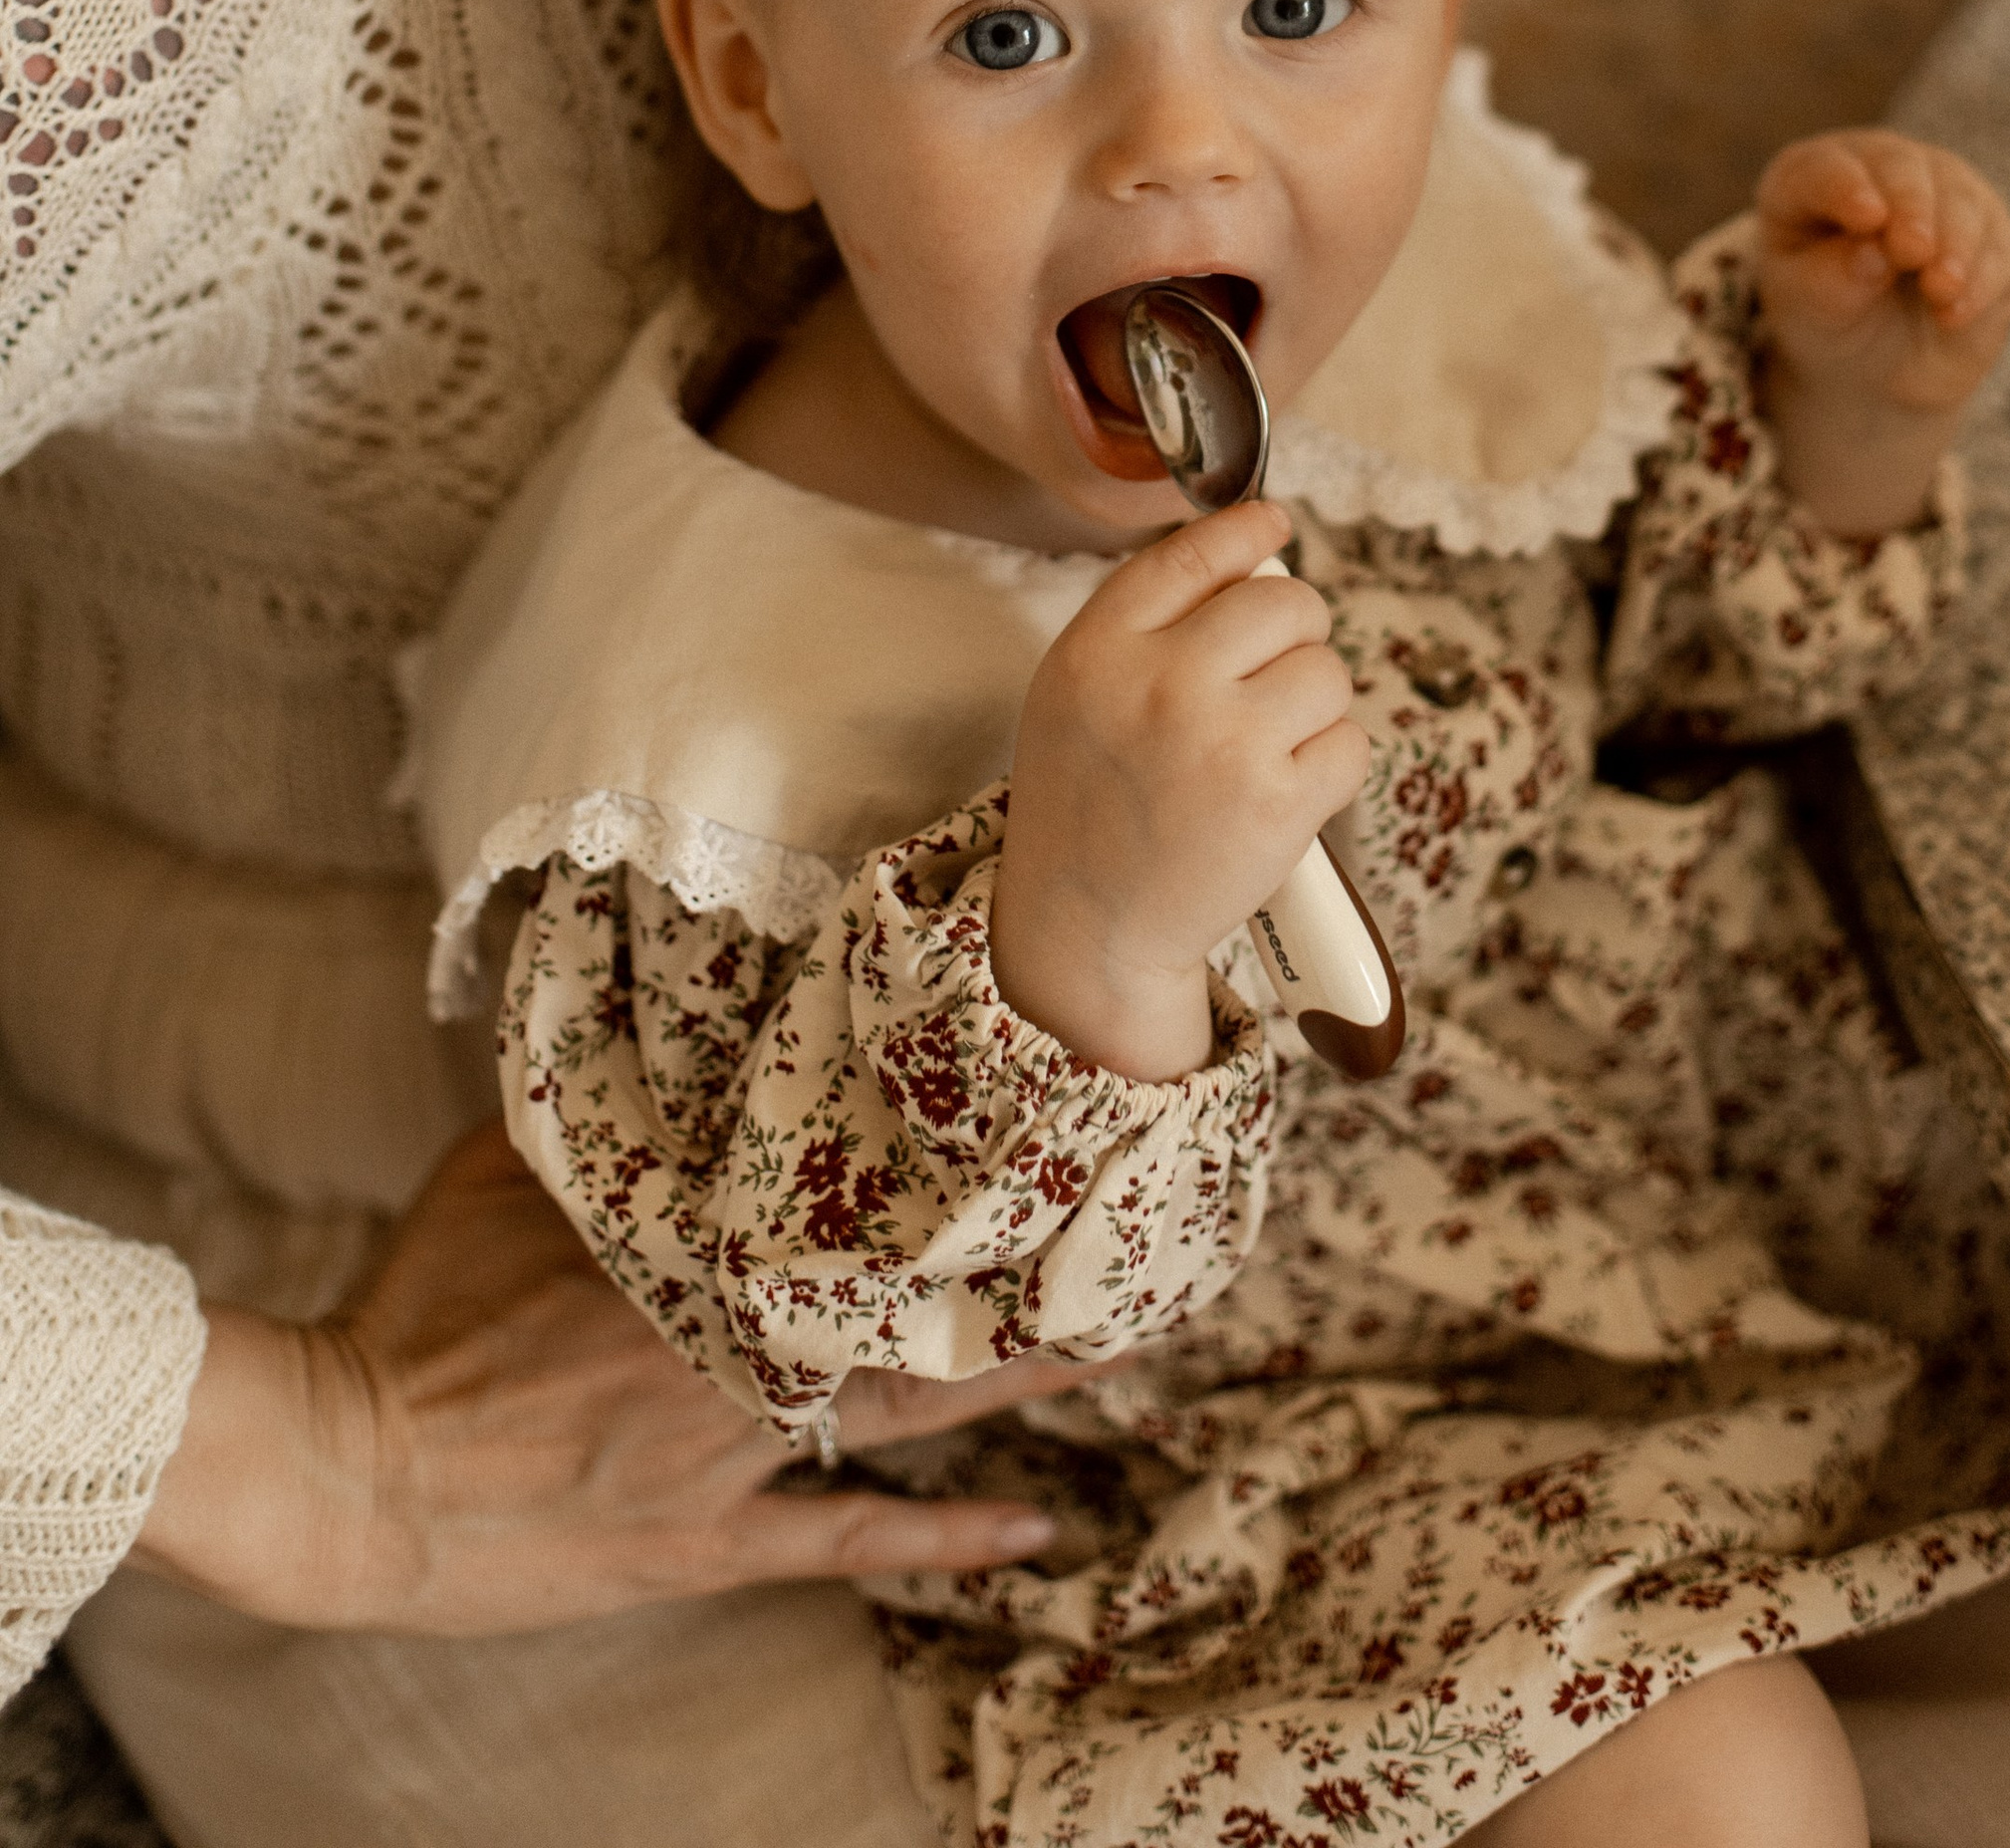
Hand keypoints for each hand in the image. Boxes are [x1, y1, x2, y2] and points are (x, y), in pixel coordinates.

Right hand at [133, 1124, 1074, 1631]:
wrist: (349, 1470)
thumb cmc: (421, 1310)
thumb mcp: (506, 1169)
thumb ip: (597, 1108)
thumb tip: (644, 1000)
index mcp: (688, 1235)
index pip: (843, 1181)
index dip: (951, 1151)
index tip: (1044, 1098)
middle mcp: (732, 1333)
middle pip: (907, 1287)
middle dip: (1017, 1252)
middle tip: (1130, 1213)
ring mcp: (730, 1446)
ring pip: (906, 1401)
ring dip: (1014, 1370)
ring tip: (1127, 1336)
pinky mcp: (711, 1538)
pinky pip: (850, 1539)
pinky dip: (945, 1536)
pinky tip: (1036, 1524)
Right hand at [991, 496, 1365, 1083]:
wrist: (1088, 928)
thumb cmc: (1090, 800)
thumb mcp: (1077, 688)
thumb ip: (1147, 617)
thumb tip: (1255, 544)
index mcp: (1100, 649)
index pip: (1194, 553)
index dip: (1248, 531)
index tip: (1275, 524)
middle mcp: (1161, 685)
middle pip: (1285, 602)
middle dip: (1296, 632)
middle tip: (1271, 677)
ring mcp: (1224, 744)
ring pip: (1329, 671)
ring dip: (1315, 704)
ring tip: (1266, 746)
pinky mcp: (1278, 805)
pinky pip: (1352, 743)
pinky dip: (1333, 764)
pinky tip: (1287, 789)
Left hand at [1754, 128, 2009, 536]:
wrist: (1869, 373)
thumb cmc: (1820, 329)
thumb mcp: (1806, 309)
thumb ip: (1831, 282)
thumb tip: (1874, 257)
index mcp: (1814, 179)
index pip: (1828, 167)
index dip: (1847, 186)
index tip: (1866, 218)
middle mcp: (1884, 173)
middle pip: (1905, 169)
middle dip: (1913, 209)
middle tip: (1910, 252)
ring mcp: (1946, 199)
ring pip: (1963, 200)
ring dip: (1957, 242)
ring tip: (1940, 291)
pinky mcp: (1992, 240)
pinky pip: (1999, 247)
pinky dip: (1985, 273)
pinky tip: (1959, 306)